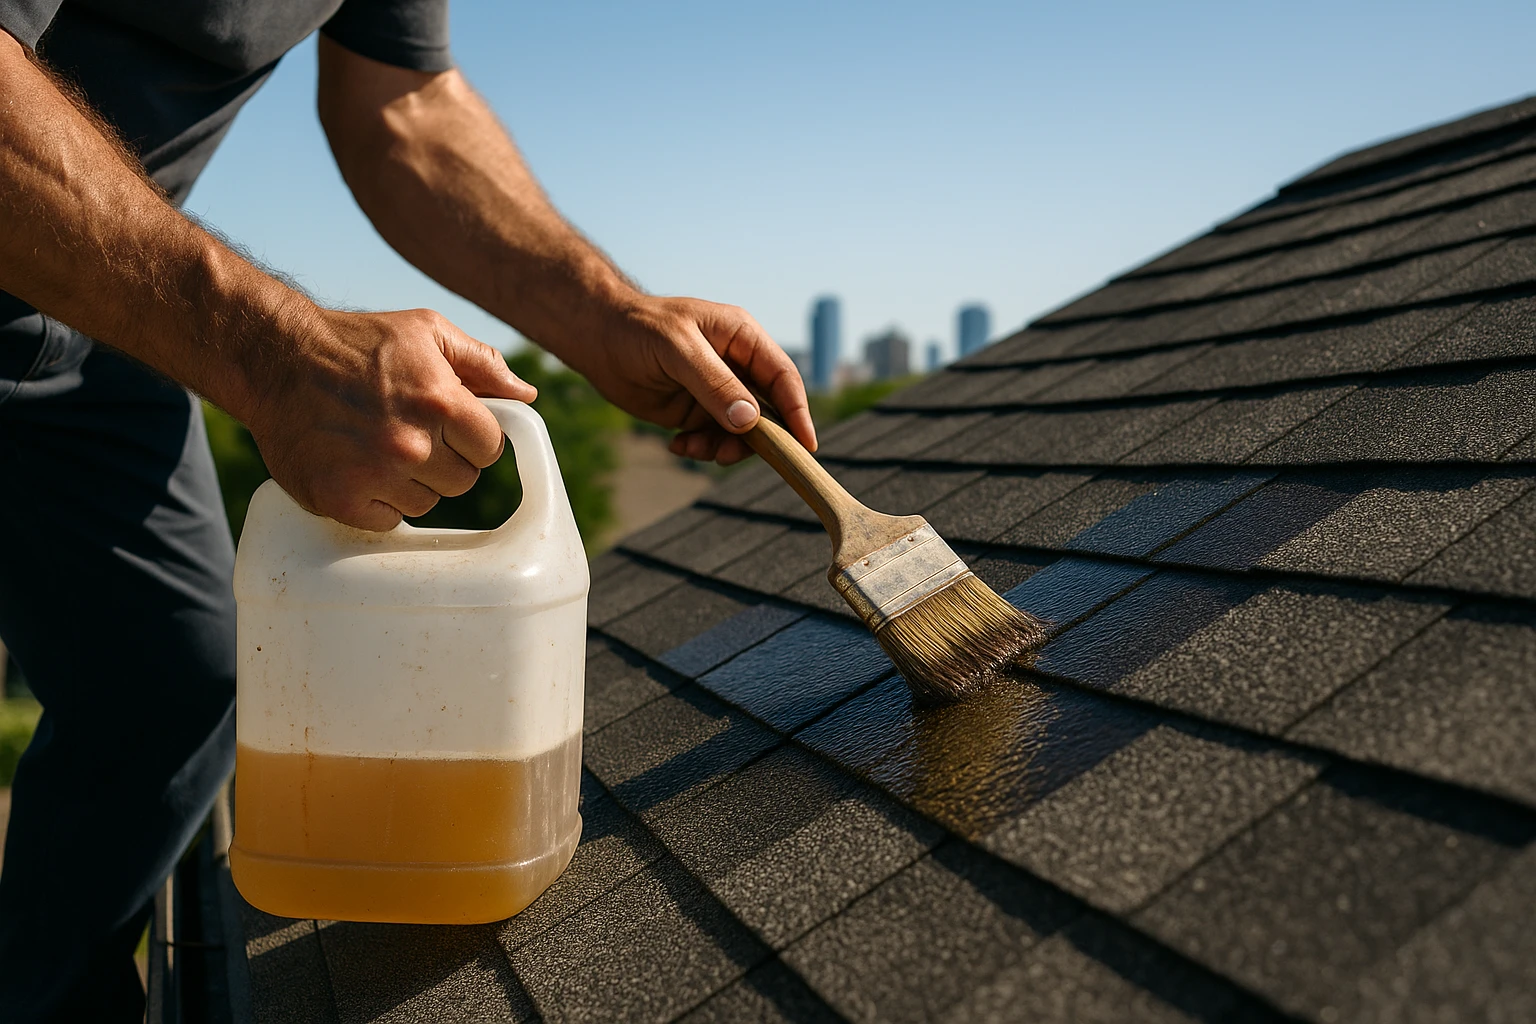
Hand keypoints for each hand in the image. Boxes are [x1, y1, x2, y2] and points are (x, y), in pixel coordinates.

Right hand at [244, 307, 535, 530]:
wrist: (274, 359)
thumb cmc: (357, 342)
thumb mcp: (425, 332)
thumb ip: (482, 363)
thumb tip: (527, 394)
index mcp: (440, 402)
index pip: (490, 448)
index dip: (472, 436)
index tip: (449, 425)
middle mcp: (411, 444)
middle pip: (462, 481)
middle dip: (444, 459)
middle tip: (408, 432)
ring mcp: (374, 476)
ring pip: (427, 504)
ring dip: (411, 482)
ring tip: (379, 445)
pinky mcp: (340, 500)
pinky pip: (387, 522)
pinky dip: (377, 502)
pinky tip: (358, 467)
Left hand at [566, 294, 816, 463]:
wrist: (595, 339)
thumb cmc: (638, 329)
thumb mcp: (679, 350)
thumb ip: (715, 384)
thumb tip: (751, 420)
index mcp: (743, 338)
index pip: (783, 378)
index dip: (798, 411)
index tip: (806, 445)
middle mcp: (737, 365)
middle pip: (768, 412)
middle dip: (753, 438)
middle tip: (725, 454)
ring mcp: (717, 391)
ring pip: (742, 433)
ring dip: (722, 448)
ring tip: (690, 447)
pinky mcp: (697, 411)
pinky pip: (715, 440)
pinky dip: (701, 449)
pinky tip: (677, 445)